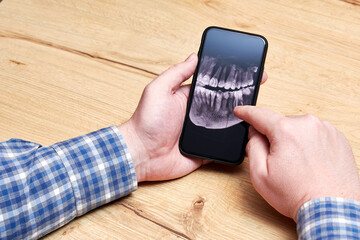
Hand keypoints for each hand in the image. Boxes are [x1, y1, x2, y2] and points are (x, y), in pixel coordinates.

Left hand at [119, 53, 267, 181]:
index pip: (213, 84)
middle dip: (241, 96)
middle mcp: (198, 114)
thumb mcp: (158, 90)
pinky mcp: (205, 151)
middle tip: (259, 87)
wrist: (142, 155)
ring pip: (228, 124)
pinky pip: (224, 147)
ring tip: (259, 112)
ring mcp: (202, 132)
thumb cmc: (146, 121)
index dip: (229, 77)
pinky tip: (249, 136)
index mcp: (189, 97)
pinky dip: (235, 143)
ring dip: (241, 119)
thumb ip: (176, 73)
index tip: (248, 70)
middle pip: (224, 103)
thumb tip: (194, 56)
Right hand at [234, 106, 359, 220]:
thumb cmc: (298, 194)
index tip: (240, 111)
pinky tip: (309, 163)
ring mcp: (326, 130)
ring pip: (298, 129)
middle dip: (274, 138)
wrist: (330, 209)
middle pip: (280, 124)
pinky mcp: (337, 138)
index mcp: (286, 131)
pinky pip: (314, 134)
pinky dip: (308, 144)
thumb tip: (255, 133)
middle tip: (276, 161)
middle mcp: (308, 124)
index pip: (260, 114)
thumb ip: (253, 146)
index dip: (246, 113)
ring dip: (292, 141)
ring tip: (297, 166)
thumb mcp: (260, 174)